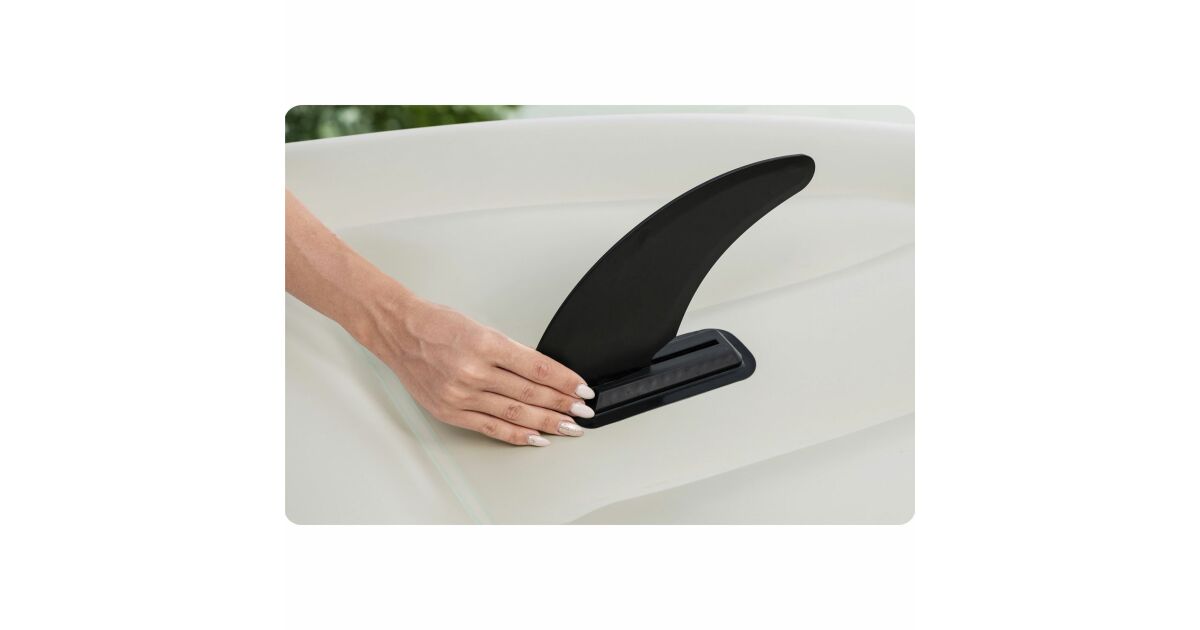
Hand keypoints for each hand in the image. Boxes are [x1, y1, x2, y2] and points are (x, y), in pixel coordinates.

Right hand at [358, 294, 595, 445]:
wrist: (398, 332)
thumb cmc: (438, 325)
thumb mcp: (482, 328)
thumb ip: (512, 353)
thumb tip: (546, 375)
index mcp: (485, 344)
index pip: (537, 367)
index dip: (565, 381)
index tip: (582, 389)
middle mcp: (474, 371)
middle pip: (531, 393)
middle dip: (562, 404)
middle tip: (583, 412)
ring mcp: (461, 394)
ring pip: (515, 413)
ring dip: (547, 422)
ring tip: (568, 427)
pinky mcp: (450, 411)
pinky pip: (491, 427)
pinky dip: (517, 434)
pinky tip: (537, 438)